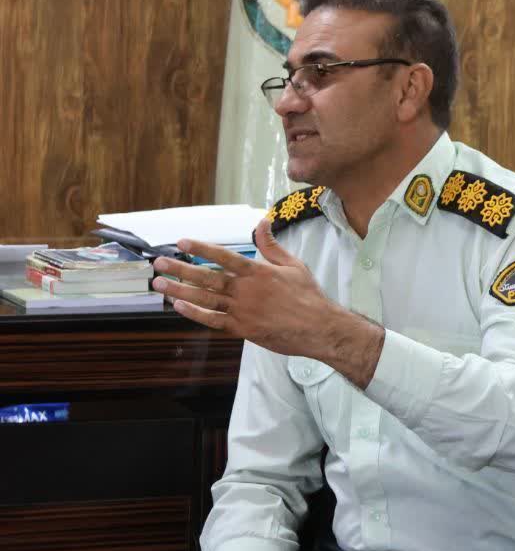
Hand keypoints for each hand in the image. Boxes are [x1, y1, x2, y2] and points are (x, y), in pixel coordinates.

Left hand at [152, 219, 385, 386]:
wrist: (318, 328)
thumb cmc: (308, 295)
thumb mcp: (293, 264)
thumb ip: (272, 245)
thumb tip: (262, 221)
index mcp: (258, 272)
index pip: (224, 257)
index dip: (202, 248)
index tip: (182, 242)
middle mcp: (246, 290)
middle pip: (207, 278)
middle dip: (180, 269)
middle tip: (159, 263)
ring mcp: (242, 311)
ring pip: (204, 299)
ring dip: (179, 290)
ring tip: (159, 284)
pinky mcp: (242, 329)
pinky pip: (213, 320)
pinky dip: (195, 313)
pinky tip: (179, 305)